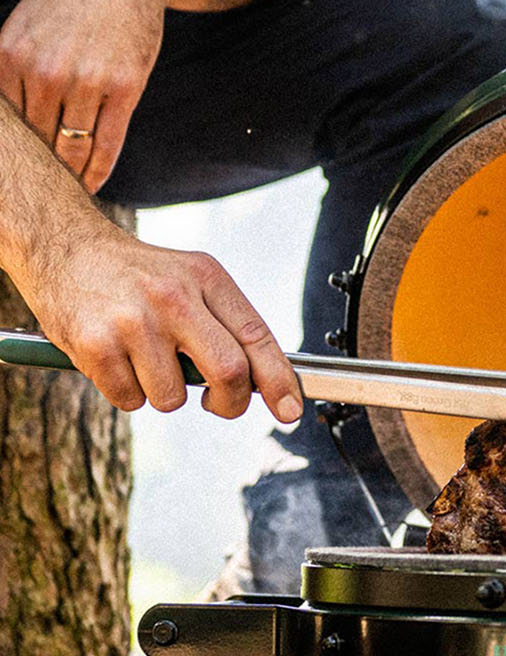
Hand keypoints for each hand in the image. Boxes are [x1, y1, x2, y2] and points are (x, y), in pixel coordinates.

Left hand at [0, 0, 167, 193]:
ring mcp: (86, 79)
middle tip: (39, 200)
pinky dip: (99, 170)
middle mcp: (44, 70)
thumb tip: (4, 122)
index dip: (12, 156)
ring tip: (67, 196)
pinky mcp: (124, 86)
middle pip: (36, 140)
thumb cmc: (72, 1)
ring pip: (70, 148)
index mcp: (10, 56)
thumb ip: (9, 70)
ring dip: (69, 177)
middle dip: (38, 172)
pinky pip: (107, 142)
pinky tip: (93, 185)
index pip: (6, 124)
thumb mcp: (24, 26)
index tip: (15, 182)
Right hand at [24, 217, 302, 423]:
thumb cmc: (136, 275)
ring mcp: (133, 321)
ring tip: (145, 358)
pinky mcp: (95, 344)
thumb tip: (262, 382)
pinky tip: (115, 358)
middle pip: (228, 373)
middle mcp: (173, 296)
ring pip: (173, 397)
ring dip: (164, 393)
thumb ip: (224, 323)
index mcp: (206, 277)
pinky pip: (130, 401)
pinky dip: (127, 392)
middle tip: (215, 401)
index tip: (290, 409)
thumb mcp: (190, 278)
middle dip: (229, 402)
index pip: (256, 336)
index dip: (278, 380)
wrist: (64, 246)